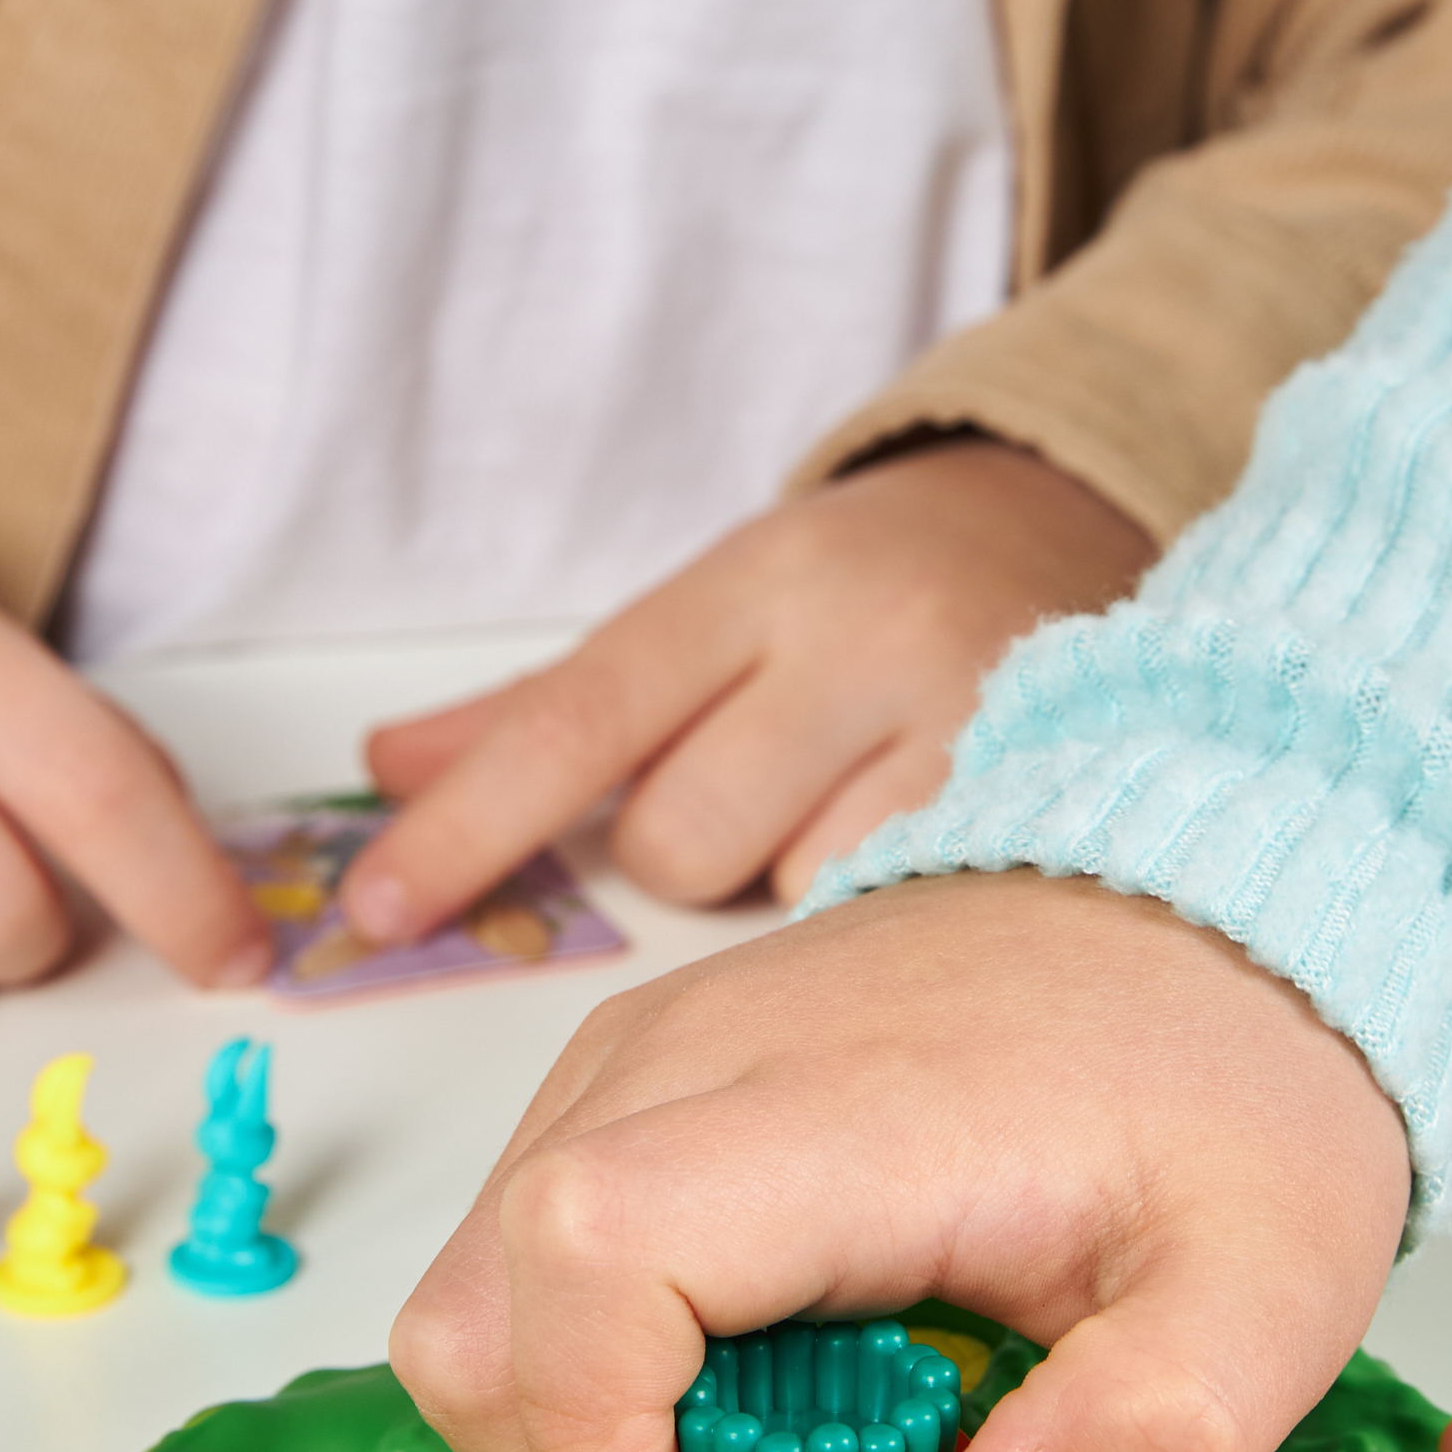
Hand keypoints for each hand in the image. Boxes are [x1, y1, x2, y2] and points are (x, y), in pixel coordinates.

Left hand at [342, 438, 1150, 938]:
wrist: (1073, 531)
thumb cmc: (863, 593)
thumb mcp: (712, 610)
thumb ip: (549, 706)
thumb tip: (390, 772)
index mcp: (758, 581)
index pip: (579, 716)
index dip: (467, 826)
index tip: (378, 910)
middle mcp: (857, 641)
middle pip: (678, 838)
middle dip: (685, 850)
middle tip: (761, 790)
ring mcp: (960, 728)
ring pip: (783, 892)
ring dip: (785, 882)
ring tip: (849, 806)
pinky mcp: (1039, 810)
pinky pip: (888, 920)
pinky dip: (872, 905)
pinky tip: (914, 849)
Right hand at [391, 868, 1411, 1451]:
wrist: (1222, 913)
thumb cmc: (1233, 1091)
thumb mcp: (1274, 1290)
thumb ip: (1156, 1438)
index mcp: (848, 1108)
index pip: (593, 1249)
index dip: (581, 1437)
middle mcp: (701, 1055)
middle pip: (485, 1293)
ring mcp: (655, 1051)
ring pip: (481, 1280)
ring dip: (571, 1423)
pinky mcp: (646, 1070)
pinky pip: (526, 1242)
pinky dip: (586, 1356)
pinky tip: (747, 1391)